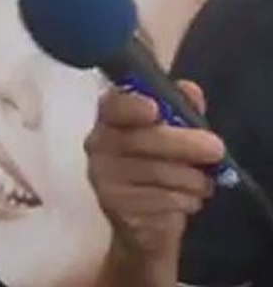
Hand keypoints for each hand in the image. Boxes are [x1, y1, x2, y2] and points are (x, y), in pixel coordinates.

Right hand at [86, 81, 224, 275]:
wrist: (143, 224)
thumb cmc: (159, 169)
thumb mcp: (174, 136)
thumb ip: (182, 109)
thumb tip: (190, 90)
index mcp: (110, 118)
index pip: (113, 105)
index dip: (132, 106)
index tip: (155, 111)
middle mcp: (98, 143)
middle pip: (141, 139)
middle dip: (184, 143)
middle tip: (216, 149)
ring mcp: (102, 174)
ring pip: (155, 171)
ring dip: (191, 178)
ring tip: (204, 183)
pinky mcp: (113, 204)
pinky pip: (159, 198)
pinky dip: (185, 200)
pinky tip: (190, 200)